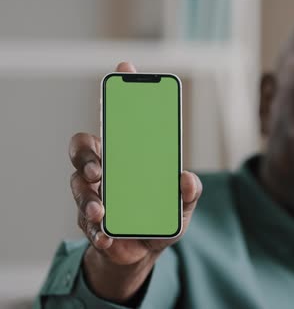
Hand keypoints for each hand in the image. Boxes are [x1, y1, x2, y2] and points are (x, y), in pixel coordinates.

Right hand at [69, 62, 200, 300]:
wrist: (145, 251)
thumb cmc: (162, 217)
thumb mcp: (182, 205)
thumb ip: (189, 192)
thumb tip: (188, 179)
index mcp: (128, 157)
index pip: (118, 121)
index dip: (119, 95)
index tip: (124, 67)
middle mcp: (106, 169)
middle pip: (84, 148)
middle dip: (87, 153)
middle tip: (101, 168)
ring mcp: (93, 194)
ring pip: (78, 184)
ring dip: (88, 197)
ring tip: (101, 210)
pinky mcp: (88, 221)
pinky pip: (85, 221)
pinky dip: (95, 229)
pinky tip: (106, 236)